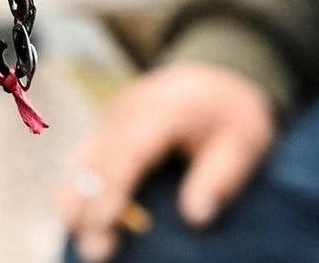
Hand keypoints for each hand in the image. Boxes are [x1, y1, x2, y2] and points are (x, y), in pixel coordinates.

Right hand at [60, 60, 274, 259]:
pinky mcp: (111, 127)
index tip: (103, 225)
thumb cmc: (234, 114)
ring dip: (74, 195)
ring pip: (82, 156)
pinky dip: (76, 182)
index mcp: (160, 113)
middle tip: (93, 249)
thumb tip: (196, 217)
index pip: (128, 154)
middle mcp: (127, 113)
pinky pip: (86, 154)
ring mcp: (115, 118)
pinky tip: (74, 209)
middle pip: (97, 160)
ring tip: (74, 232)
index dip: (112, 190)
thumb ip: (220, 178)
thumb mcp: (244, 143)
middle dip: (88, 205)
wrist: (219, 73)